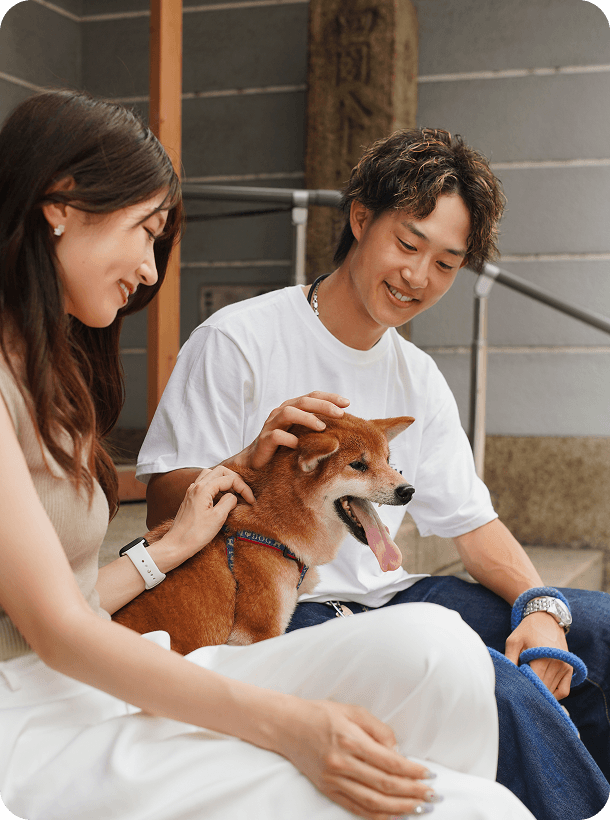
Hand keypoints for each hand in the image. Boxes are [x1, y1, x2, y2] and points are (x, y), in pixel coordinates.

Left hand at [155, 466, 254, 565]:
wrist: (176, 545)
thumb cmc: (195, 534)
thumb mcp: (218, 518)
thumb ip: (229, 502)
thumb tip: (234, 497)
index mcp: (203, 489)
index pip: (229, 479)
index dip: (243, 488)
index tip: (251, 501)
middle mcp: (196, 486)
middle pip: (220, 471)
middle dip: (235, 479)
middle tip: (244, 492)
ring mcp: (192, 492)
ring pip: (211, 475)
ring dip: (224, 481)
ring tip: (234, 493)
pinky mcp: (190, 499)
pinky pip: (205, 484)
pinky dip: (216, 487)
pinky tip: (220, 499)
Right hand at [224, 391, 349, 470]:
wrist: (257, 462)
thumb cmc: (284, 447)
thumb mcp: (302, 434)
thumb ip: (317, 426)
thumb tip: (344, 425)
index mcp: (292, 408)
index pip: (312, 396)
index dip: (330, 397)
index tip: (347, 403)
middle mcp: (281, 412)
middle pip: (303, 401)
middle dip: (323, 405)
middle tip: (340, 414)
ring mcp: (271, 425)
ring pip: (288, 413)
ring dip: (307, 418)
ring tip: (322, 427)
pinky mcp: (264, 440)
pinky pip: (276, 435)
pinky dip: (289, 439)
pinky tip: (298, 445)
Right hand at [276, 699, 436, 818]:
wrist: (287, 726)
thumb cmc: (321, 714)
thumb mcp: (353, 711)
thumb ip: (378, 729)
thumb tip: (397, 751)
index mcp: (350, 740)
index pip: (390, 762)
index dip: (413, 772)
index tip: (429, 775)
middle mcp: (342, 763)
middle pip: (385, 785)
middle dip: (413, 793)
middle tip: (433, 796)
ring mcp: (334, 780)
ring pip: (373, 802)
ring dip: (400, 808)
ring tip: (420, 809)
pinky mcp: (328, 790)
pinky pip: (357, 808)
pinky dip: (378, 816)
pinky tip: (394, 816)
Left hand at [505, 611, 571, 699]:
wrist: (545, 619)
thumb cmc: (527, 631)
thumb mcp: (513, 642)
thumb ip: (510, 660)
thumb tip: (508, 678)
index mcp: (542, 658)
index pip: (534, 683)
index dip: (524, 685)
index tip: (516, 683)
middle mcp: (557, 664)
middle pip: (543, 688)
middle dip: (532, 688)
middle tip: (522, 683)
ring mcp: (565, 667)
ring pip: (552, 691)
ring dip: (542, 690)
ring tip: (532, 680)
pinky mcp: (569, 669)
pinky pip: (564, 691)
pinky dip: (554, 693)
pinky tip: (544, 689)